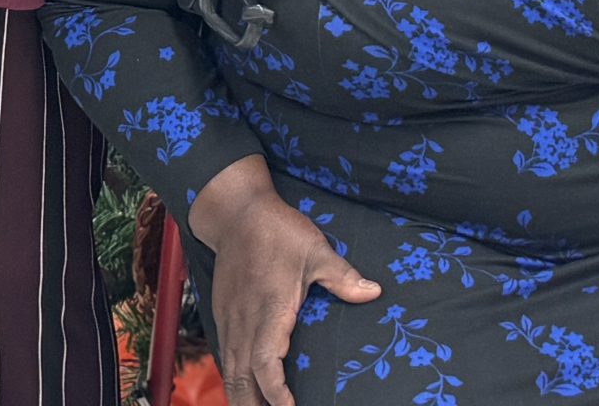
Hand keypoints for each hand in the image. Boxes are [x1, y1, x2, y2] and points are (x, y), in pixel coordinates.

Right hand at [191, 156, 380, 405]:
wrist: (237, 212)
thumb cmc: (278, 230)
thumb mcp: (315, 249)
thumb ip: (342, 276)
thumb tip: (374, 292)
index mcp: (269, 310)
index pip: (265, 364)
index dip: (275, 393)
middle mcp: (245, 321)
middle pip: (241, 378)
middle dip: (254, 405)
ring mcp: (230, 319)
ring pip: (230, 370)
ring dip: (241, 396)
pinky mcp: (223, 314)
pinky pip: (225, 355)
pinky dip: (233, 377)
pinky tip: (243, 388)